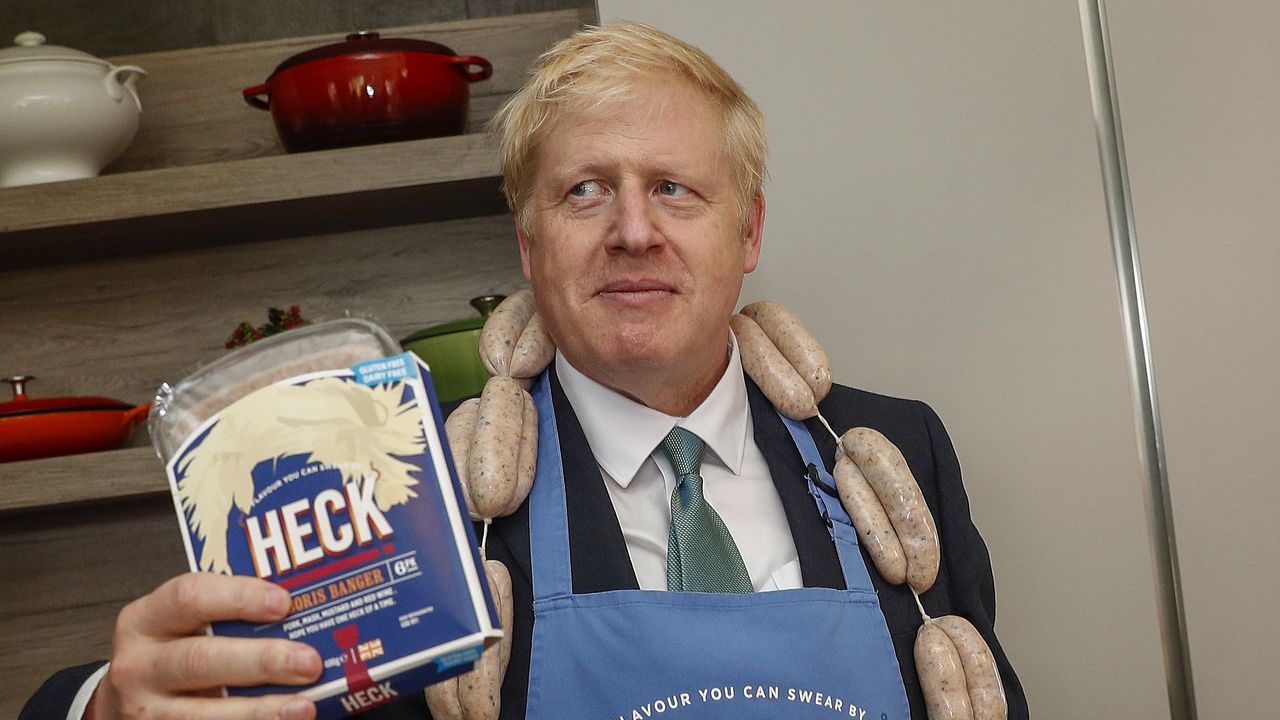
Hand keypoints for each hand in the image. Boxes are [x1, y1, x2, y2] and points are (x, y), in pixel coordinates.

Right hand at [87, 573, 321, 719]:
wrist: (132, 700)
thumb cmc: (175, 650)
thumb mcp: (187, 623)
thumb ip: (233, 614)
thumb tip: (305, 608)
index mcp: (147, 619)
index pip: (190, 597)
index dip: (239, 597)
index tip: (284, 603)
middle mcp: (140, 665)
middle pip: (201, 659)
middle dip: (261, 661)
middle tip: (308, 662)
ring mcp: (147, 709)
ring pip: (203, 712)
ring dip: (259, 710)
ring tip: (303, 706)